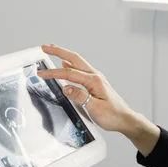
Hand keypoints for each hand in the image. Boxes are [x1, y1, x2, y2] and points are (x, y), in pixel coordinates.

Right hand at [39, 44, 159, 155]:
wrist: (125, 119)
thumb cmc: (112, 115)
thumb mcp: (95, 108)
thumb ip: (80, 97)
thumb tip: (66, 87)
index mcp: (94, 81)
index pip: (69, 73)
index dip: (54, 73)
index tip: (42, 73)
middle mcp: (95, 76)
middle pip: (74, 59)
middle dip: (58, 51)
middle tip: (45, 47)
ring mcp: (95, 78)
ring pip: (77, 62)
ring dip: (64, 55)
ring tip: (53, 50)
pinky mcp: (95, 83)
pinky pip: (80, 70)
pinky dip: (70, 64)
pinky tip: (66, 64)